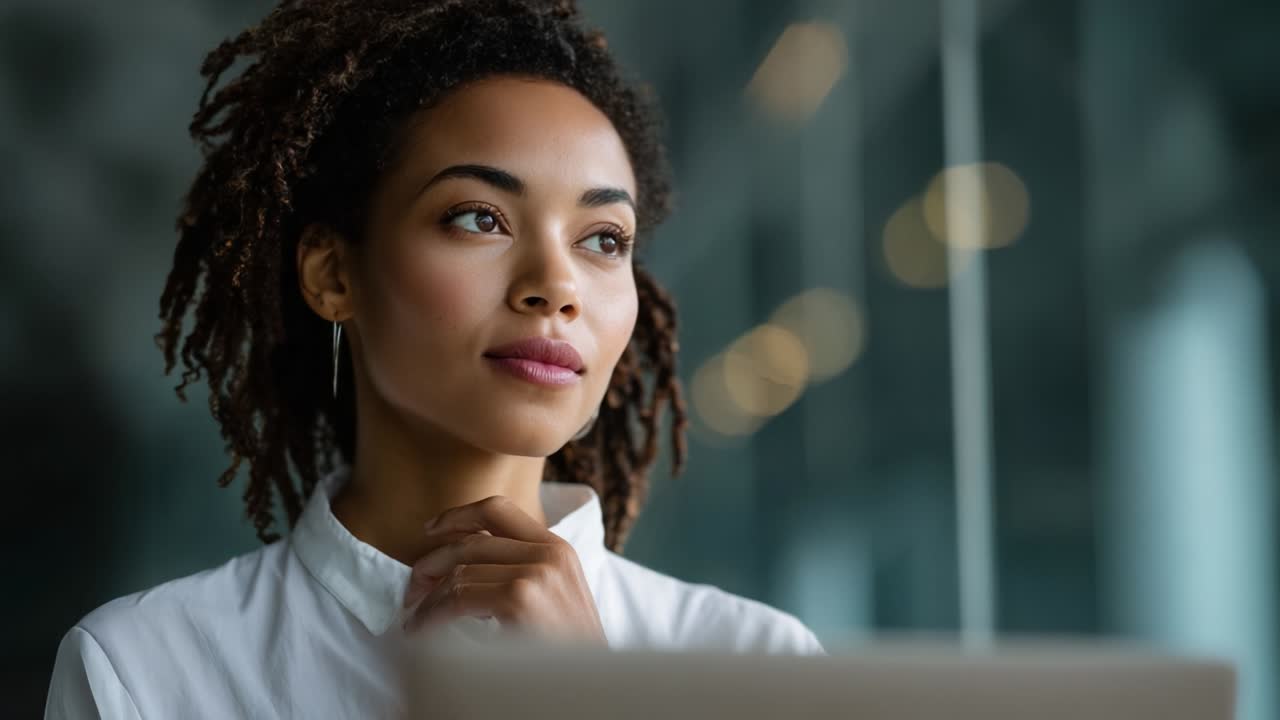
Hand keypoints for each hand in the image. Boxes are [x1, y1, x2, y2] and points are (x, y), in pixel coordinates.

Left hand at [401, 495, 606, 645]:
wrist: (592, 687)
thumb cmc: (569, 651)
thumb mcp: (556, 596)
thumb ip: (522, 570)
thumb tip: (460, 565)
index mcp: (558, 548)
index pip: (498, 510)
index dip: (457, 515)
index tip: (431, 530)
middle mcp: (549, 553)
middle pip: (469, 541)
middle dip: (431, 563)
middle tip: (413, 589)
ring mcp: (536, 573)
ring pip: (458, 572)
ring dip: (427, 598)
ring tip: (417, 619)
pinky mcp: (519, 598)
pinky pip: (457, 598)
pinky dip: (431, 615)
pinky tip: (424, 630)